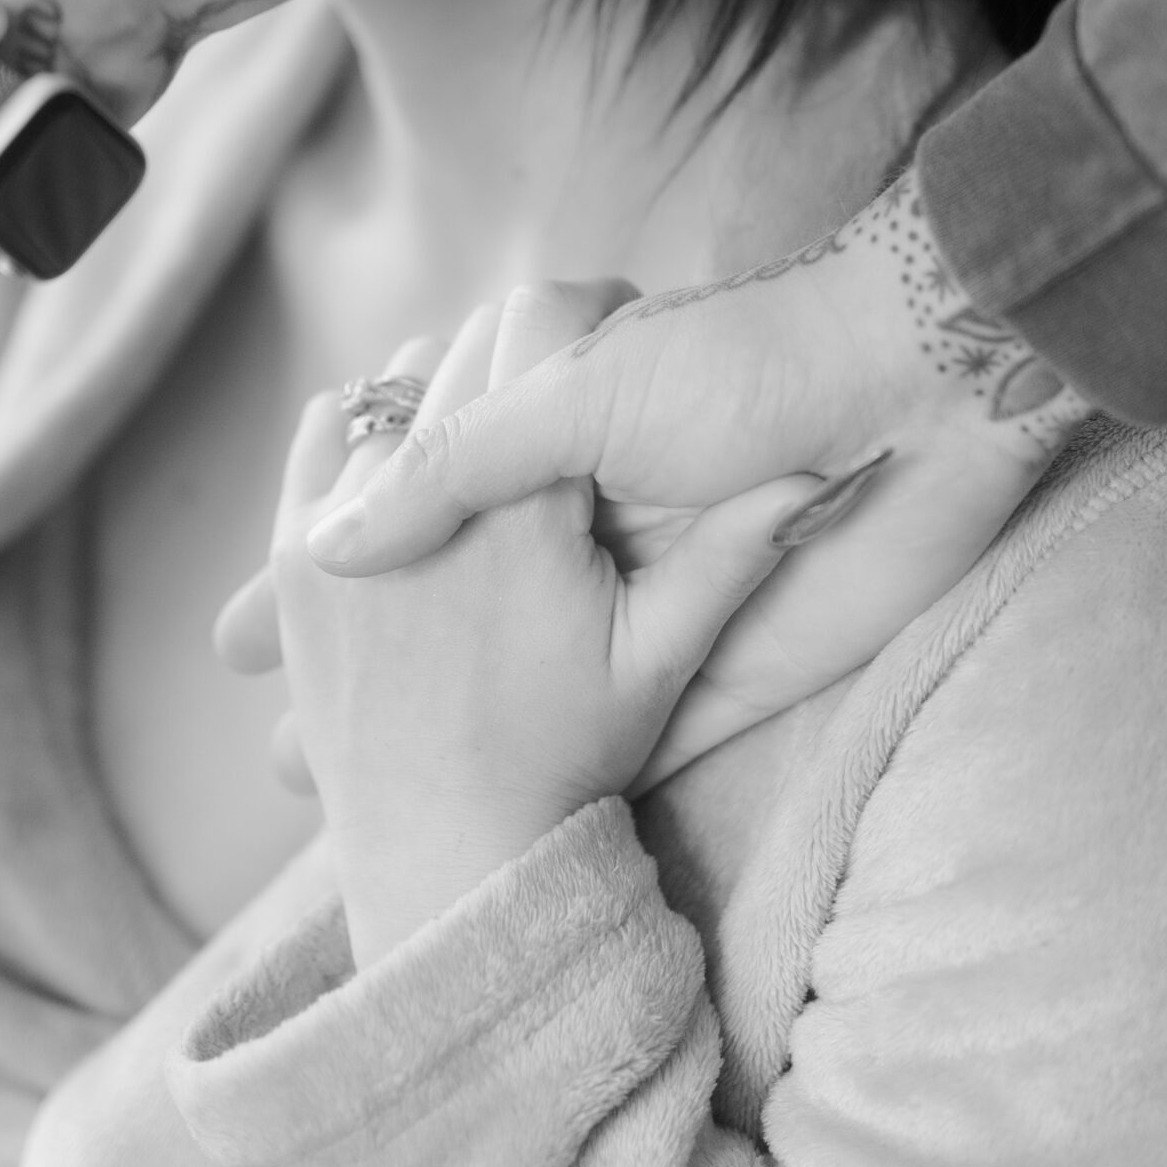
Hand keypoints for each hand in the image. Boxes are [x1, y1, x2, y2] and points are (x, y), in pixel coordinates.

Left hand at [229, 286, 814, 967]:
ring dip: (436, 392)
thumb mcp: (661, 658)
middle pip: (462, 348)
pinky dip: (360, 432)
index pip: (538, 329)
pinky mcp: (292, 557)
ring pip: (390, 383)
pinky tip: (406, 468)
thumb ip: (733, 555)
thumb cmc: (567, 756)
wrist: (449, 852)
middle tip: (551, 409)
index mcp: (519, 512)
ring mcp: (339, 527)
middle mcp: (421, 504)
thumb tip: (822, 477)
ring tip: (484, 451)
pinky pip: (319, 436)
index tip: (608, 343)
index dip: (583, 324)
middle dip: (511, 361)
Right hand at [302, 171, 1093, 782]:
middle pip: (449, 589)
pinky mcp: (715, 657)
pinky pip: (618, 718)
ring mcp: (646, 582)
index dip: (328, 554)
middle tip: (260, 714)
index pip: (409, 489)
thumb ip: (455, 467)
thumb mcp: (578, 394)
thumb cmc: (746, 360)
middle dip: (361, 647)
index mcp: (554, 422)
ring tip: (320, 778)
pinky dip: (540, 765)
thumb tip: (329, 541)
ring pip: (514, 662)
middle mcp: (587, 502)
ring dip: (428, 715)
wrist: (922, 395)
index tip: (244, 628)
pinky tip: (459, 806)